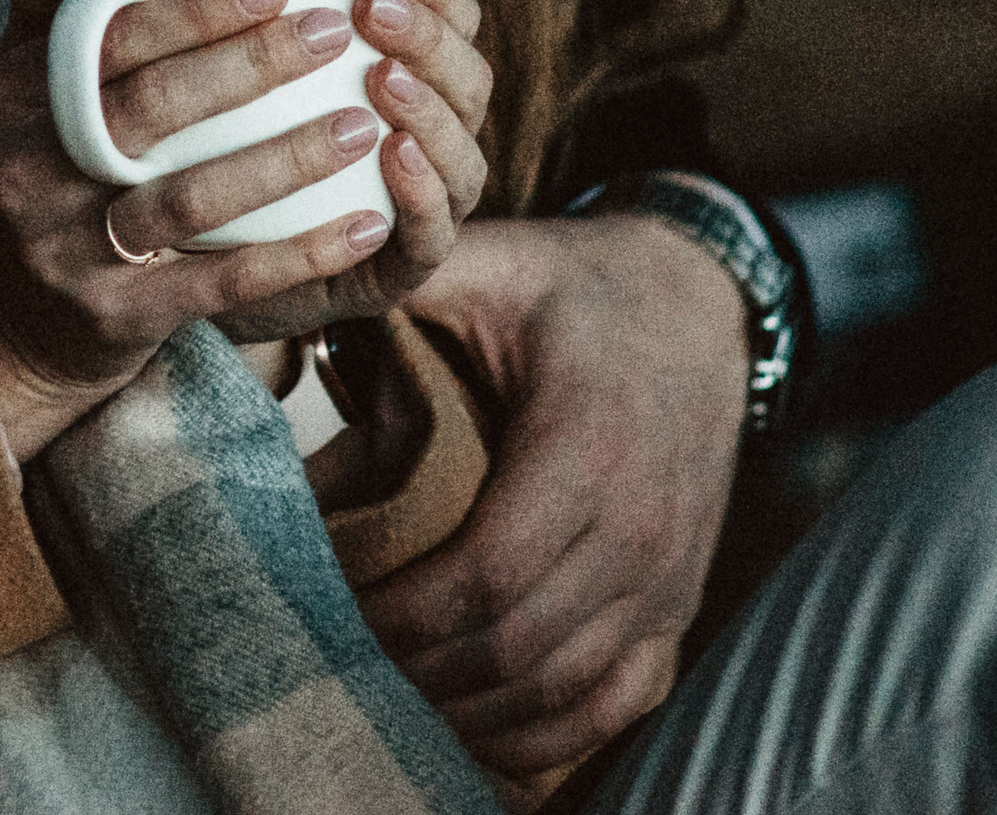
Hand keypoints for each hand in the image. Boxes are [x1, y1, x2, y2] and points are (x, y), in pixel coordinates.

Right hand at [0, 0, 486, 459]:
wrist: (8, 320)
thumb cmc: (44, 173)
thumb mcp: (21, 94)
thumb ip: (44, 14)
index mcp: (14, 97)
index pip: (107, 37)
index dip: (194, 9)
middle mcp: (32, 171)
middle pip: (151, 108)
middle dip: (251, 64)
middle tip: (334, 31)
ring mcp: (71, 250)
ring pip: (190, 197)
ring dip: (287, 159)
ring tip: (364, 124)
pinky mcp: (117, 315)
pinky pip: (219, 283)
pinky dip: (298, 255)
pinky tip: (366, 226)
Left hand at [360, 215, 746, 774]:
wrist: (699, 308)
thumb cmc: (573, 289)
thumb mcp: (490, 263)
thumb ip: (399, 277)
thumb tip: (297, 284)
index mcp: (589, 444)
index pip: (488, 571)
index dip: (403, 611)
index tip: (335, 605)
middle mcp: (642, 526)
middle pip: (515, 644)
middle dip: (416, 665)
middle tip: (341, 653)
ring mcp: (669, 579)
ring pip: (560, 689)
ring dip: (466, 707)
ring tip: (388, 690)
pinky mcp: (678, 608)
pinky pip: (615, 705)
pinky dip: (540, 733)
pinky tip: (471, 724)